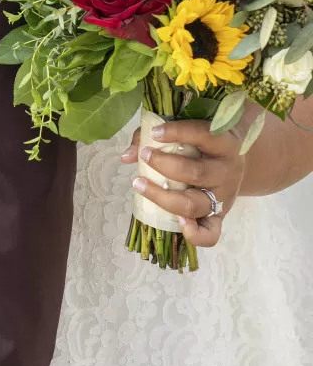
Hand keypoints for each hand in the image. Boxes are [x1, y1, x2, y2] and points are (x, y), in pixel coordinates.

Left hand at [121, 118, 246, 248]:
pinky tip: (177, 222)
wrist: (237, 162)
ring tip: (139, 184)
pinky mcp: (220, 217)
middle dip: (164, 165)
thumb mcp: (188, 131)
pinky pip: (210, 234)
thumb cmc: (203, 142)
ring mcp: (224, 197)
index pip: (202, 135)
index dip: (177, 133)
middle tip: (145, 155)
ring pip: (194, 204)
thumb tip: (128, 156)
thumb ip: (155, 136)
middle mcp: (228, 171)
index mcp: (225, 143)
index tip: (154, 133)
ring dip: (162, 197)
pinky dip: (193, 233)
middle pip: (195, 173)